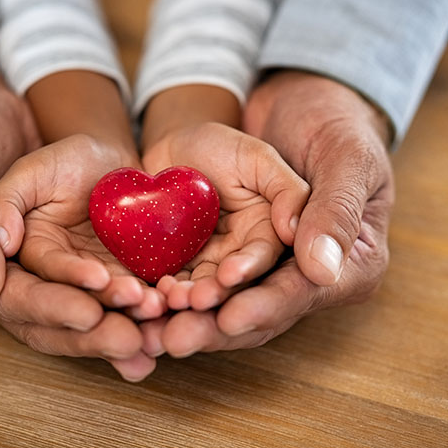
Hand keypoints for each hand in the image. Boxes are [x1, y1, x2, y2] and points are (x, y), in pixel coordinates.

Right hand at [0, 27, 152, 381]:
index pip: (9, 299)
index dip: (51, 308)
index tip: (90, 313)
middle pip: (48, 320)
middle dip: (93, 331)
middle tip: (135, 340)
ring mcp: (36, 272)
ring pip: (80, 309)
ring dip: (119, 322)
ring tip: (159, 329)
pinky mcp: (68, 257)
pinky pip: (102, 286)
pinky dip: (131, 302)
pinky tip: (165, 315)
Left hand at [142, 122, 309, 311]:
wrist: (173, 149)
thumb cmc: (221, 146)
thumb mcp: (258, 158)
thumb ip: (287, 191)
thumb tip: (297, 233)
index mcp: (268, 234)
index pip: (266, 260)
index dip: (249, 270)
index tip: (230, 276)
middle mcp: (241, 256)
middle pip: (232, 285)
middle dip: (214, 295)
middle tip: (195, 300)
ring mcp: (207, 264)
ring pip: (200, 289)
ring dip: (187, 299)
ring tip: (171, 299)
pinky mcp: (177, 266)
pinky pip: (171, 282)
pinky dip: (161, 292)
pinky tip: (150, 293)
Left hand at [149, 71, 394, 357]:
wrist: (288, 103)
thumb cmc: (330, 124)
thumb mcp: (343, 157)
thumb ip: (334, 209)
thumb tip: (322, 269)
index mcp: (349, 263)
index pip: (302, 292)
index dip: (263, 307)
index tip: (228, 318)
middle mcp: (303, 275)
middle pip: (258, 310)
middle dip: (214, 326)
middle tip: (175, 339)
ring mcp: (262, 267)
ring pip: (223, 302)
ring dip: (187, 316)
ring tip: (152, 326)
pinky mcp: (227, 254)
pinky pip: (198, 278)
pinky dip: (171, 292)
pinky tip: (143, 302)